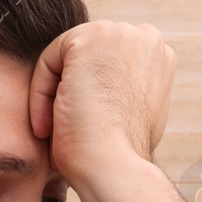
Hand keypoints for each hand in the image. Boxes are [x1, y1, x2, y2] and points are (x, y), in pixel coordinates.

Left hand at [28, 20, 175, 196]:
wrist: (114, 167)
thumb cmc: (121, 154)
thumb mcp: (134, 113)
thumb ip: (125, 88)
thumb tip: (105, 88)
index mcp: (160, 56)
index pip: (109, 65)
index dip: (91, 98)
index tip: (84, 130)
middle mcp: (146, 38)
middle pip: (88, 58)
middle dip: (73, 92)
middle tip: (66, 131)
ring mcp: (120, 33)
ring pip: (67, 59)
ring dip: (56, 95)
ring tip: (57, 131)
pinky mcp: (89, 38)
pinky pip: (49, 60)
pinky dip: (41, 94)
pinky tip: (49, 125)